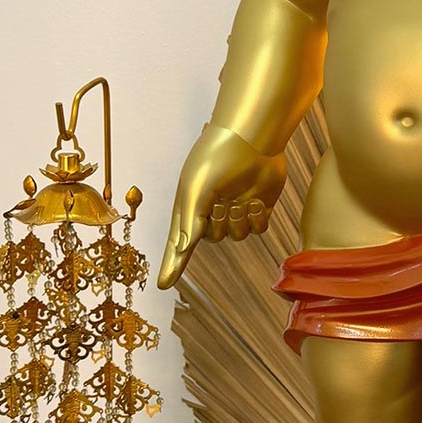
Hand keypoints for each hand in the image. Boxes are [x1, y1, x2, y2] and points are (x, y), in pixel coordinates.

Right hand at [156, 124, 286, 288]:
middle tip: (223, 199)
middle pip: (214, 239)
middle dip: (219, 223)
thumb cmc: (217, 157)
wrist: (252, 137)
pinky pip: (258, 229)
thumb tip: (184, 249)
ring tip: (240, 197)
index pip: (179, 242)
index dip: (172, 264)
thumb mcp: (196, 188)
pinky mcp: (257, 207)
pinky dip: (258, 218)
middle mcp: (212, 210)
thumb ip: (190, 220)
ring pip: (238, 236)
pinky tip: (256, 199)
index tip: (163, 285)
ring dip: (240, 219)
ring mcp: (236, 209)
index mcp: (190, 206)